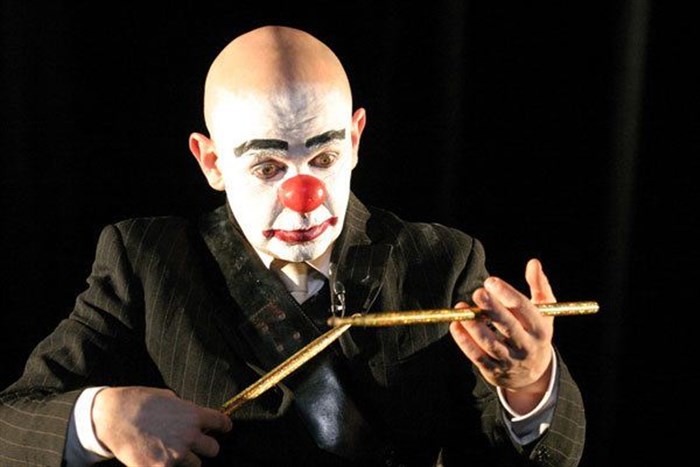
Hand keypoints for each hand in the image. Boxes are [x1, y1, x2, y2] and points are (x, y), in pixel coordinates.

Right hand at [92, 386, 232, 466]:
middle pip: (213, 449)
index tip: (224, 428)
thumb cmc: (138, 402)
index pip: (221, 423)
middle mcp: (189, 436)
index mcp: (193, 415)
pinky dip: (167, 466)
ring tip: (170, 451)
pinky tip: (158, 460)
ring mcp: (176, 455)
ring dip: (186, 460)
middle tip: (194, 445)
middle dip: (205, 447)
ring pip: (194, 464)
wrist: (113, 417)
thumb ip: (184, 410)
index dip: (223, 426)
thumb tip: (192, 416)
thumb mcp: (168, 398)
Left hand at [449, 258, 555, 413]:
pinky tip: (454, 326)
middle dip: (493, 309)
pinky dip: (464, 342)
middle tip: (478, 292)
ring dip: (474, 326)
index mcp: (540, 329)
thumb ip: (539, 286)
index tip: (491, 281)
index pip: (524, 310)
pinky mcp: (494, 371)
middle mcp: (527, 347)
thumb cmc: (534, 332)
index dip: (507, 294)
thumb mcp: (544, 312)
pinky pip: (477, 356)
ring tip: (461, 308)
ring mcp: (510, 361)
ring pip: (490, 343)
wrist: (532, 375)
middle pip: (508, 327)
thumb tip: (533, 262)